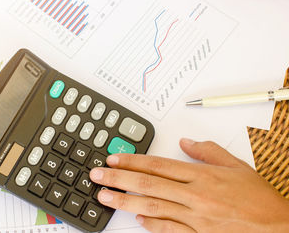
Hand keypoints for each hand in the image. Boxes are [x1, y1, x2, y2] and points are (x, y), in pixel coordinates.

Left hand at [89, 139, 288, 232]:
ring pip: (153, 206)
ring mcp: (195, 217)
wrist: (277, 227)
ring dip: (125, 201)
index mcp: (201, 175)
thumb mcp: (235, 165)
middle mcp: (194, 195)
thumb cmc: (257, 197)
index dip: (132, 161)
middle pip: (148, 184)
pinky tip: (137, 219)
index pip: (158, 165)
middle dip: (118, 178)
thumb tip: (186, 142)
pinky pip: (170, 230)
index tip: (113, 159)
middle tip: (96, 176)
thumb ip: (207, 151)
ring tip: (105, 197)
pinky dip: (152, 225)